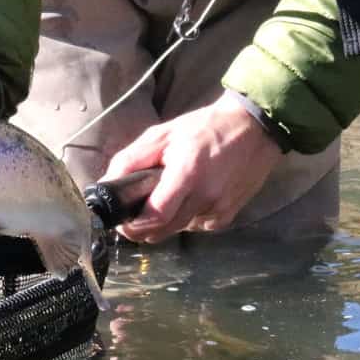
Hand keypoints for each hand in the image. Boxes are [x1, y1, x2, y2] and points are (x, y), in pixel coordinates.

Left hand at [99, 92, 281, 242]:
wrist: (253, 128)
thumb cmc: (204, 128)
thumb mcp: (162, 134)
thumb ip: (131, 160)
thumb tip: (106, 184)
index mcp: (186, 174)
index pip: (154, 216)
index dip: (132, 225)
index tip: (122, 220)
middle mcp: (205, 197)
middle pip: (163, 231)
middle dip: (143, 226)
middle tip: (136, 210)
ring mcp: (219, 209)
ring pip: (178, 230)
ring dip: (166, 221)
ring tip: (168, 195)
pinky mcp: (228, 216)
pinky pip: (197, 227)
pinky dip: (187, 218)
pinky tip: (191, 197)